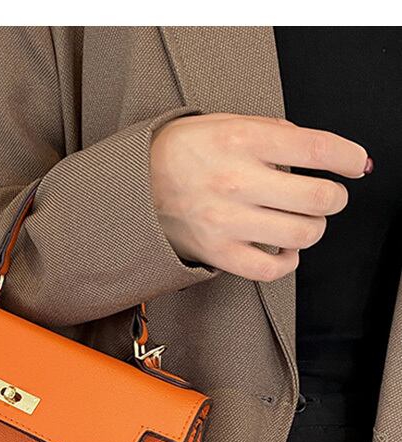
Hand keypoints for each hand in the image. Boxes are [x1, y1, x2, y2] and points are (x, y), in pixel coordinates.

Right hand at [149, 113, 369, 280]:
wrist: (134, 184)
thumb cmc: (181, 153)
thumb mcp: (226, 122)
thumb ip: (273, 134)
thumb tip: (316, 154)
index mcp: (242, 140)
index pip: (317, 148)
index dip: (349, 157)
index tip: (357, 163)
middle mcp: (236, 181)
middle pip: (318, 197)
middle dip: (334, 197)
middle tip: (328, 195)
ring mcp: (227, 221)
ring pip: (301, 234)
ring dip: (313, 228)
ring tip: (303, 220)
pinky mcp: (218, 252)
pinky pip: (269, 269)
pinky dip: (287, 261)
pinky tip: (285, 249)